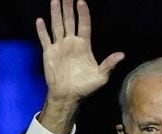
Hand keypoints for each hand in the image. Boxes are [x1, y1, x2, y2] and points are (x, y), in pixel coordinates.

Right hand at [34, 0, 124, 133]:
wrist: (68, 96)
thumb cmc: (85, 87)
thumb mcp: (101, 77)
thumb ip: (109, 64)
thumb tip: (122, 55)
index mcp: (84, 45)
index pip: (84, 25)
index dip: (83, 14)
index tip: (81, 2)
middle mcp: (71, 43)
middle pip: (69, 21)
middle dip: (68, 8)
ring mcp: (60, 47)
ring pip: (57, 26)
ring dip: (55, 13)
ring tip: (55, 1)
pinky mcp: (49, 53)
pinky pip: (45, 39)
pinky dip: (42, 30)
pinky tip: (40, 20)